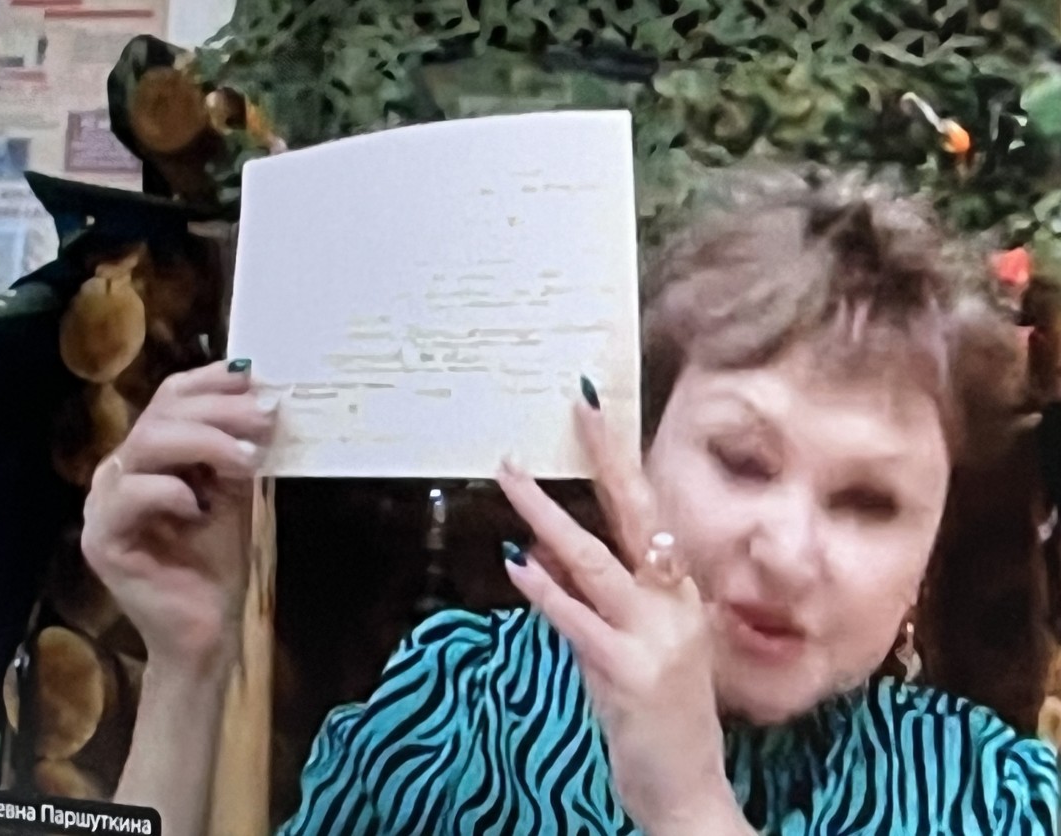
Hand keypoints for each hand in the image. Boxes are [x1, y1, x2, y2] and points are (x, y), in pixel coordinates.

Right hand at [81, 360, 278, 676]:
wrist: (208, 629)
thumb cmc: (216, 561)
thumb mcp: (234, 491)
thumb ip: (236, 448)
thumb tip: (262, 397)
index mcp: (148, 456)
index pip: (169, 398)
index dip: (210, 381)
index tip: (255, 376)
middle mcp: (119, 472)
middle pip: (161, 414)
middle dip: (220, 410)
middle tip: (265, 418)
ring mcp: (103, 505)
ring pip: (145, 444)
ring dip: (204, 442)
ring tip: (247, 458)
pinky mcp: (101, 539)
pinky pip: (129, 495)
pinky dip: (171, 491)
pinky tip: (201, 506)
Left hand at [497, 398, 742, 832]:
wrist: (689, 795)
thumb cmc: (656, 720)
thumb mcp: (620, 648)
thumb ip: (582, 600)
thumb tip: (538, 550)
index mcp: (676, 593)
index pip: (647, 511)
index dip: (622, 460)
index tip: (597, 412)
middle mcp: (673, 603)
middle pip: (635, 514)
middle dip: (605, 455)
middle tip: (579, 405)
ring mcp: (655, 637)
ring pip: (596, 559)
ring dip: (548, 513)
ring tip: (511, 474)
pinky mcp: (630, 672)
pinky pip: (578, 621)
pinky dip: (544, 590)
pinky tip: (513, 563)